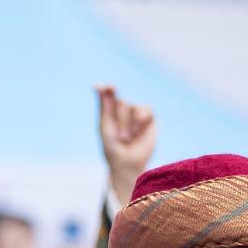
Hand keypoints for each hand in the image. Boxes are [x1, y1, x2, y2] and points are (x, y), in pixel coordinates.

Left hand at [97, 85, 156, 205]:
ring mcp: (137, 113)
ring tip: (128, 138)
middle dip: (119, 121)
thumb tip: (97, 84)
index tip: (109, 87)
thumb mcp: (105, 126)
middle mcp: (124, 109)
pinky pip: (146, 111)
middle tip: (120, 137)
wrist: (127, 163)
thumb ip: (104, 105)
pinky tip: (137, 134)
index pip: (109, 92)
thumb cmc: (112, 147)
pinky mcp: (150, 118)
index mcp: (110, 109)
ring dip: (129, 125)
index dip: (109, 89)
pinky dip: (140, 122)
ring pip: (134, 108)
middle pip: (122, 103)